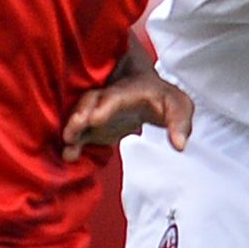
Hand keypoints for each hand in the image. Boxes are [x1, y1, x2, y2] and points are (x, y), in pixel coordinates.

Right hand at [61, 67, 194, 159]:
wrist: (146, 93)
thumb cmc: (163, 99)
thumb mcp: (179, 106)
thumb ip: (181, 123)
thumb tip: (180, 145)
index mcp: (130, 91)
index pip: (115, 97)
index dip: (104, 106)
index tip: (95, 119)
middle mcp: (109, 98)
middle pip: (90, 103)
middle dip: (80, 115)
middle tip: (71, 130)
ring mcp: (99, 111)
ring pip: (80, 116)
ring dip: (72, 129)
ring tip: (67, 142)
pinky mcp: (93, 127)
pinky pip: (80, 133)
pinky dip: (73, 144)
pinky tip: (69, 156)